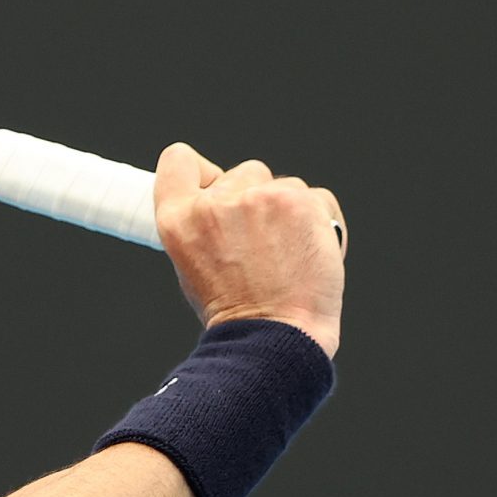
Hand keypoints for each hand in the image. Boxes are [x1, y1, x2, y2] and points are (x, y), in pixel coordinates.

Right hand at [153, 143, 346, 358]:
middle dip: (254, 199)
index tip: (213, 185)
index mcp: (178, 220)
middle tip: (260, 243)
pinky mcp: (300, 202)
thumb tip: (221, 199)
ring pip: (282, 185)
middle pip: (242, 172)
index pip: (179, 161)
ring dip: (288, 211)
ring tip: (287, 254)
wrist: (277, 336)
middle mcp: (214, 203)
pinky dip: (318, 222)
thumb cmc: (236, 311)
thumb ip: (201, 225)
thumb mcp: (192, 266)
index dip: (200, 171)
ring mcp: (258, 199)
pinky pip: (316, 198)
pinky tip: (311, 253)